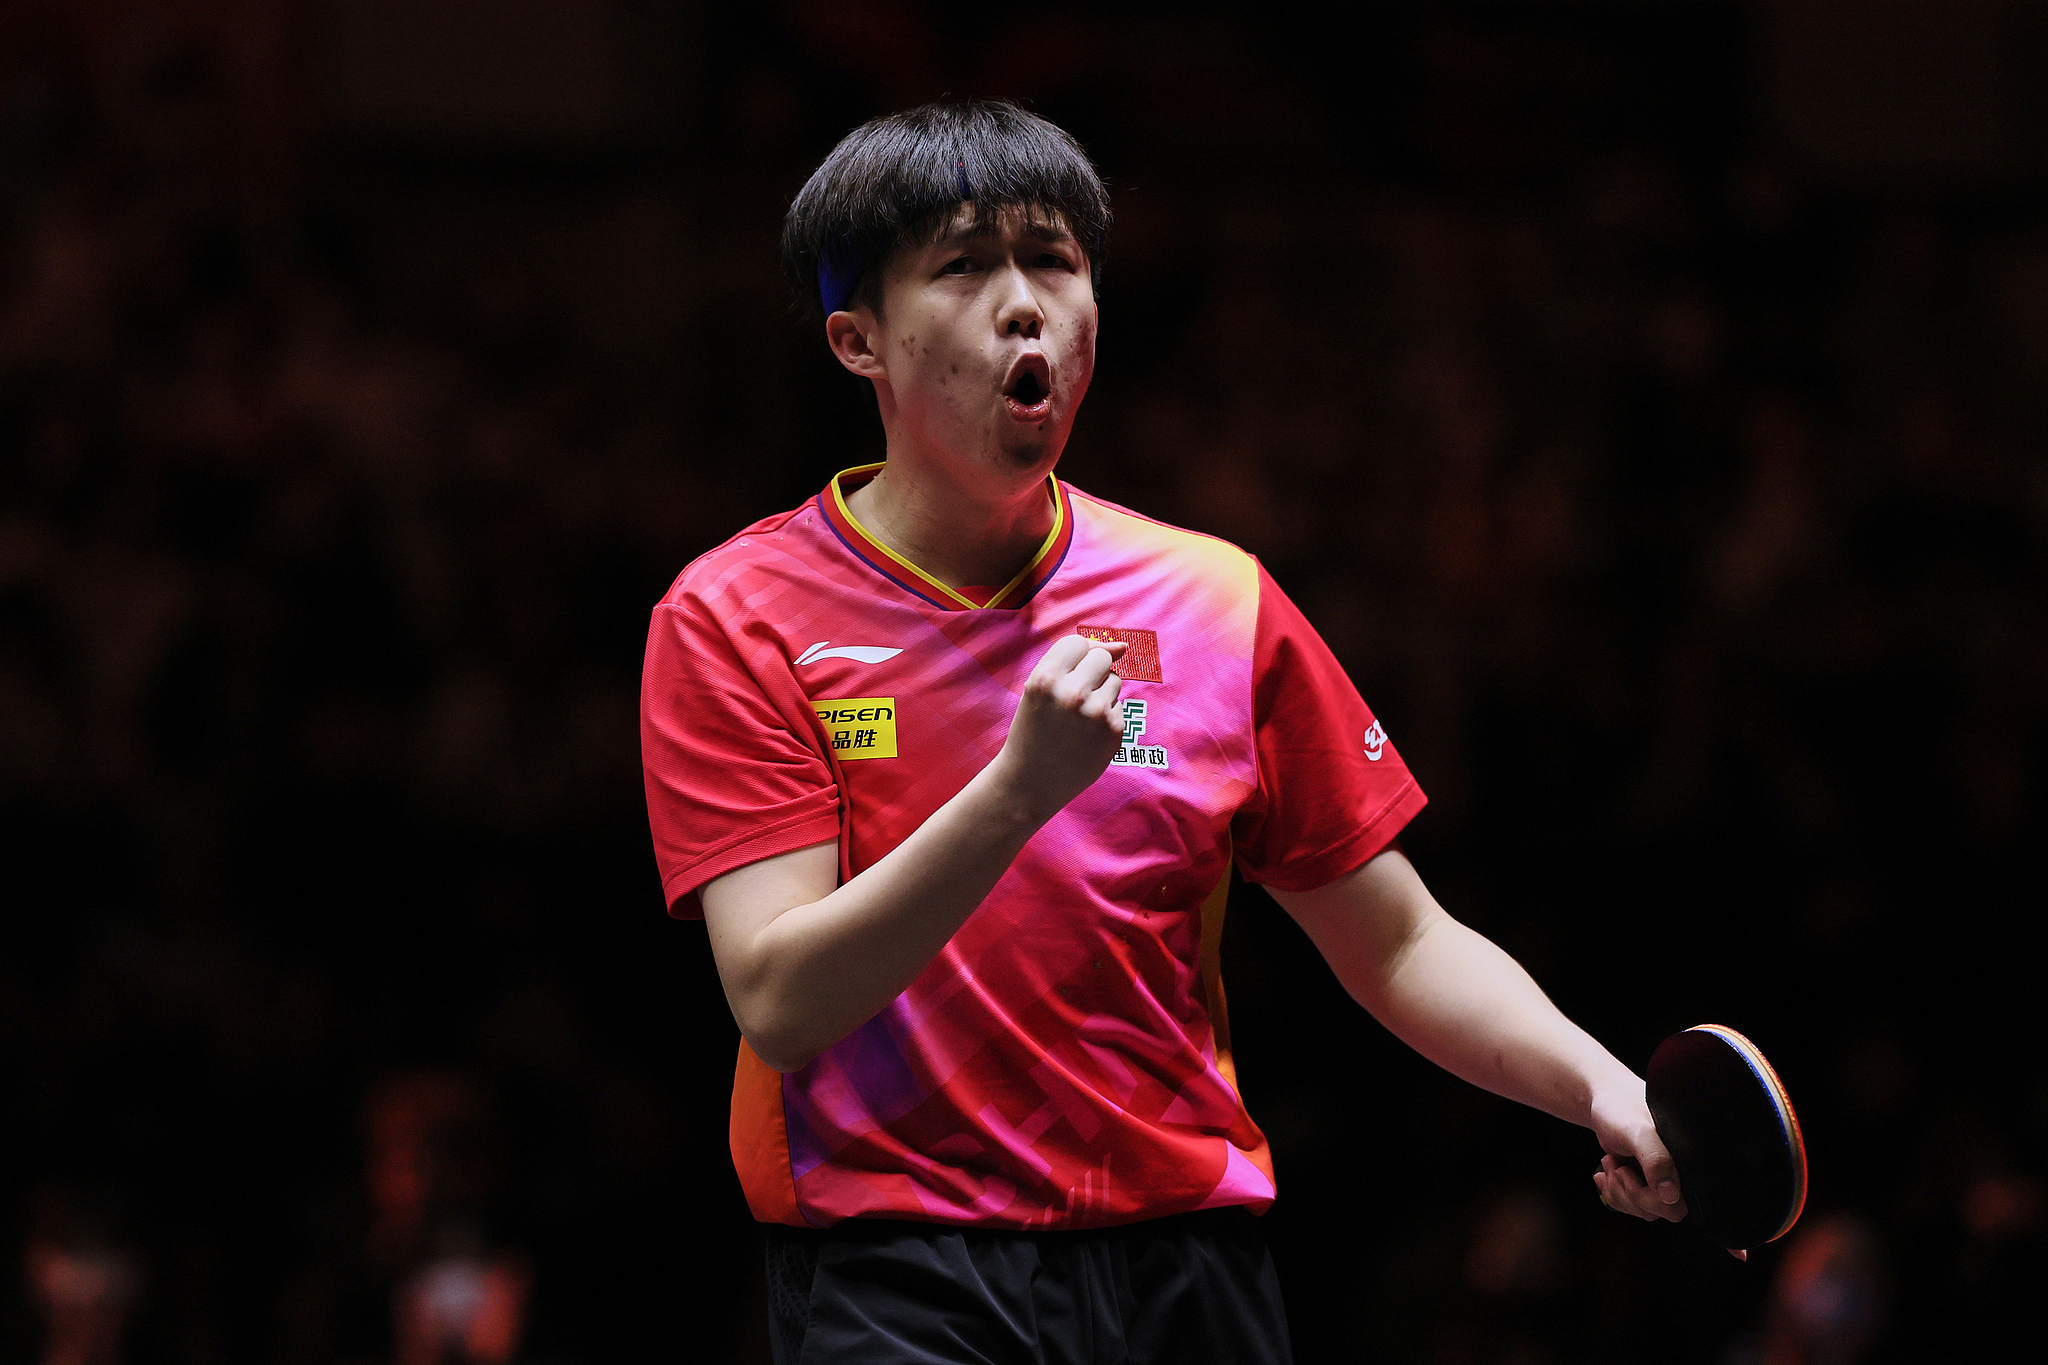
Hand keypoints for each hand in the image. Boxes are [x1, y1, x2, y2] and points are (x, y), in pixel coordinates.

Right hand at [990, 635, 1126, 820]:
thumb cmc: (1033, 731)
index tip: (1070, 674)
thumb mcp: (1039, 691)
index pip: (1078, 642)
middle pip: (1102, 657)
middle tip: (1075, 696)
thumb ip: (1074, 663)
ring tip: (1078, 717)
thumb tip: (1122, 646)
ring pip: (1115, 680)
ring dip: (1102, 692)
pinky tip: (1087, 734)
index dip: (1077, 656)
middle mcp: (1072, 692)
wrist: (1030, 783)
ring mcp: (1095, 712)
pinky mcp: (1114, 730)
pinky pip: (1119, 705)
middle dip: (1093, 671)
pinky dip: (1106, 715)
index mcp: (1046, 678)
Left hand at [1588, 1081, 1747, 1259]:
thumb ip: (1655, 1159)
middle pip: (1668, 1212)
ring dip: (1620, 1192)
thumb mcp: (1636, 1130)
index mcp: (1691, 1161)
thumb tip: (1671, 1197)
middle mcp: (1683, 1174)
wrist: (1601, 1100)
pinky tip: (1604, 1173)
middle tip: (1620, 1168)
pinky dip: (1613, 1192)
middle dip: (1636, 1195)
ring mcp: (1664, 1181)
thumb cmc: (1621, 1109)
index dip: (1731, 1231)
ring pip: (1647, 1212)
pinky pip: (1632, 1207)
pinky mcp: (1645, 1184)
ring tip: (1611, 1163)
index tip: (1742, 1256)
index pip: (1715, 1199)